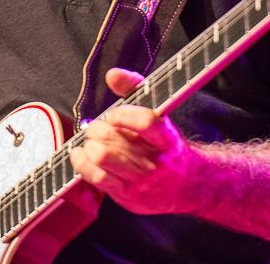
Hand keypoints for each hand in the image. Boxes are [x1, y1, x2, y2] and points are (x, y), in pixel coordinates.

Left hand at [69, 68, 200, 214]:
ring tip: (91, 140)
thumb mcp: (158, 115)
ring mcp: (140, 181)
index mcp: (167, 138)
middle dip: (98, 128)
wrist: (188, 185)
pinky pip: (97, 178)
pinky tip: (80, 154)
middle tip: (97, 126)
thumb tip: (113, 75)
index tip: (114, 114)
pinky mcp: (126, 195)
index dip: (123, 114)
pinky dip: (82, 162)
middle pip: (116, 140)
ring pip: (103, 157)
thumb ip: (135, 90)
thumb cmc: (166, 145)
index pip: (147, 122)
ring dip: (90, 143)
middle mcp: (155, 162)